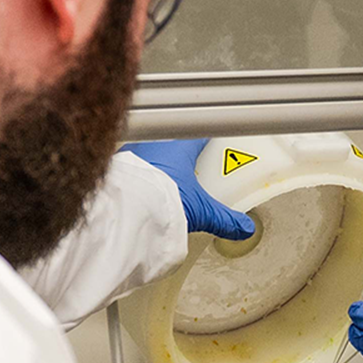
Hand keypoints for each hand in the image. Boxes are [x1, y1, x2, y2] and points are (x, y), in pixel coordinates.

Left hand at [122, 139, 254, 240]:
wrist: (126, 210)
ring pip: (151, 153)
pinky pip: (133, 168)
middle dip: (181, 155)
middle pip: (173, 144)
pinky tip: (143, 189)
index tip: (211, 141)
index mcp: (180, 149)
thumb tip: (243, 227)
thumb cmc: (162, 199)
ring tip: (165, 182)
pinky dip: (140, 176)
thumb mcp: (201, 211)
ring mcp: (135, 155)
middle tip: (189, 168)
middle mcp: (156, 146)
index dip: (206, 139)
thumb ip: (224, 219)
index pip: (198, 135)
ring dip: (159, 165)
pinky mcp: (119, 169)